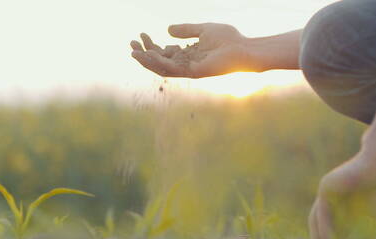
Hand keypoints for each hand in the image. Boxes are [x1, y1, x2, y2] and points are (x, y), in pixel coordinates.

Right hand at [130, 23, 255, 77]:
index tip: (141, 34)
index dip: (150, 45)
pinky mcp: (193, 73)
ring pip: (162, 69)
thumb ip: (186, 30)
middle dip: (144, 54)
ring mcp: (189, 70)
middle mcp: (186, 65)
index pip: (164, 53)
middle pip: (159, 62)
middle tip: (131, 44)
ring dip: (146, 61)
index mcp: (187, 55)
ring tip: (133, 52)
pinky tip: (149, 55)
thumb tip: (167, 29)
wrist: (243, 49)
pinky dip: (159, 63)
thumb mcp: (203, 29)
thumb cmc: (228, 40)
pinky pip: (172, 69)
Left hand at [309, 151, 375, 238]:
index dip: (335, 235)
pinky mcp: (326, 186)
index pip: (334, 221)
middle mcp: (332, 195)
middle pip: (320, 219)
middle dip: (321, 235)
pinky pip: (321, 212)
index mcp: (343, 200)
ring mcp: (327, 190)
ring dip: (319, 234)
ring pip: (317, 216)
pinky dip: (324, 228)